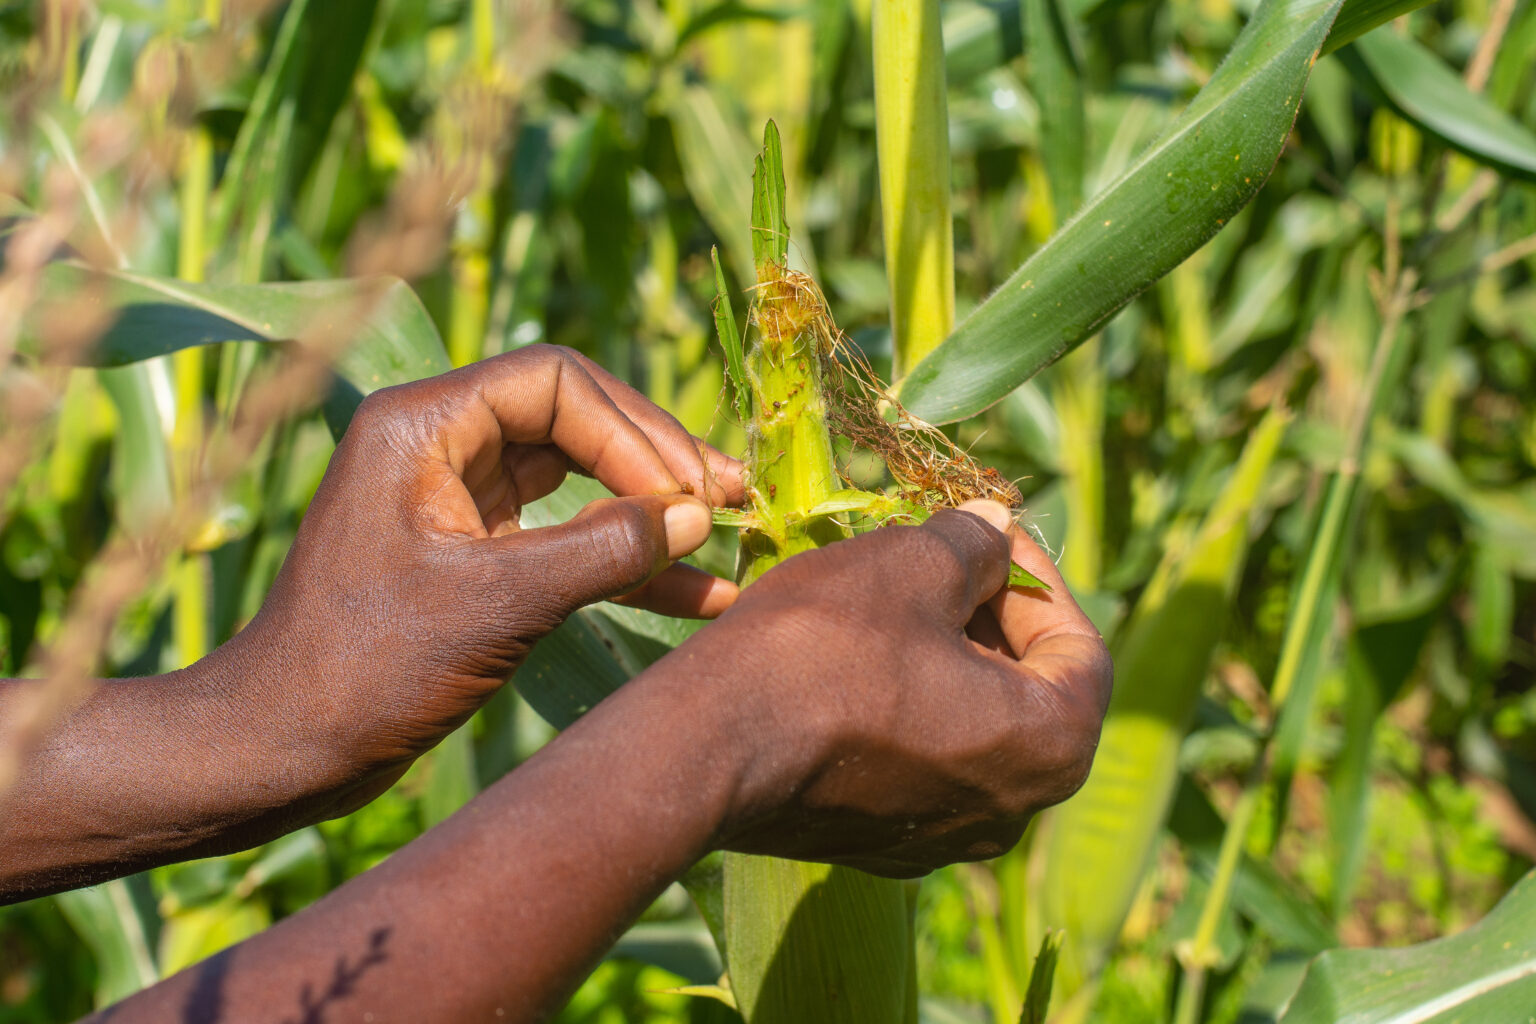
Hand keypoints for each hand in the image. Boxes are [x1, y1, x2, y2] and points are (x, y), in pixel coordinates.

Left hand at [237, 344, 743, 792]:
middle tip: (730, 495)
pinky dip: (620, 559)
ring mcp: (457, 500)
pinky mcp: (472, 555)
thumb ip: (603, 551)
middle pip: (574, 418)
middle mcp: (439, 445)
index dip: (632, 431)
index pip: (554, 383)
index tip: (684, 497)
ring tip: (730, 529)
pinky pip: (563, 536)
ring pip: (577, 477)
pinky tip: (693, 590)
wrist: (282, 749)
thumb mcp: (498, 604)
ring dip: (649, 508)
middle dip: (655, 460)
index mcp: (422, 424)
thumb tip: (697, 518)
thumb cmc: (369, 669)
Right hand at [657, 501, 1111, 876]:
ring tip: (891, 594)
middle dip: (989, 613)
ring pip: (969, 726)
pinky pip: (918, 761)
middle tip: (939, 554)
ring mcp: (942, 838)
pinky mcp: (879, 844)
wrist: (705, 747)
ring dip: (944, 655)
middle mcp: (1011, 811)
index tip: (990, 533)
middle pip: (1028, 690)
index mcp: (1049, 747)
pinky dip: (905, 706)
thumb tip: (994, 528)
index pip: (1081, 647)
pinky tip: (853, 658)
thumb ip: (972, 545)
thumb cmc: (822, 648)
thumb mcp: (908, 565)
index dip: (1039, 575)